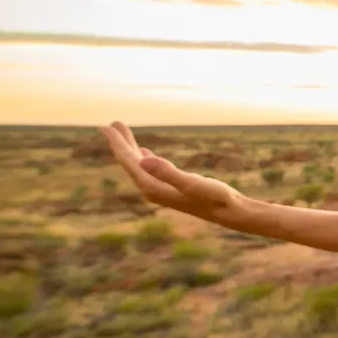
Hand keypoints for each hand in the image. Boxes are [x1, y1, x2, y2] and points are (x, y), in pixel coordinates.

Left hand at [98, 122, 249, 225]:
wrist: (231, 213)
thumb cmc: (215, 198)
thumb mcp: (192, 183)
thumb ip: (168, 172)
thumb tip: (143, 160)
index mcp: (153, 187)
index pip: (130, 162)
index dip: (118, 143)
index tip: (106, 127)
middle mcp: (153, 189)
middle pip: (131, 163)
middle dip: (122, 143)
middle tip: (112, 124)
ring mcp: (162, 189)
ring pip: (140, 165)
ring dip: (132, 148)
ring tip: (124, 133)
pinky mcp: (172, 187)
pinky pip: (151, 169)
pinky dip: (144, 158)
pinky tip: (144, 153)